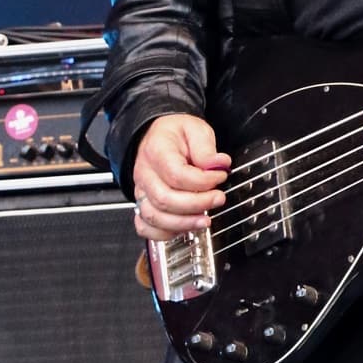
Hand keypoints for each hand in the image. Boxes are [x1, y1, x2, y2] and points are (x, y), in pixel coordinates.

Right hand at [132, 113, 230, 240]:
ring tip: (205, 220)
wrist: (157, 138)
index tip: (220, 177)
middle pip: (165, 199)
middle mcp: (145, 174)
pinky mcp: (143, 204)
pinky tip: (184, 228)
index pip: (176, 174)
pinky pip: (145, 227)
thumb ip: (206, 147)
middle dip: (196, 204)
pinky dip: (164, 233)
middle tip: (218, 199)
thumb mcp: (195, 129)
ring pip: (155, 217)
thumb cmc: (176, 135)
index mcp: (156, 151)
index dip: (202, 181)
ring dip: (184, 223)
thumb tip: (218, 164)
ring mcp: (142, 191)